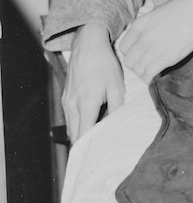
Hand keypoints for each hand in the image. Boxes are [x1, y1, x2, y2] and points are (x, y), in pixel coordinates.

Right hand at [62, 23, 124, 142]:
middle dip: (85, 146)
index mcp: (86, 104)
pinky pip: (70, 117)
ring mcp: (66, 101)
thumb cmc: (104, 64)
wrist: (88, 45)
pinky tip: (90, 123)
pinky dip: (78, 124)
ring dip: (81, 135)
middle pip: (75, 135)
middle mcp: (72, 106)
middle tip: (98, 153)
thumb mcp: (117, 85)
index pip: (84, 135)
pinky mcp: (65, 96)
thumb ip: (117, 108)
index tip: (98, 157)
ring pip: (71, 127)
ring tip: (95, 140)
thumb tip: (115, 124)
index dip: (89, 149)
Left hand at [119, 0, 192, 83]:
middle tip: (147, 64)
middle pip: (129, 62)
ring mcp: (154, 48)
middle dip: (137, 65)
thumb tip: (149, 33)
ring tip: (154, 70)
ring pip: (138, 70)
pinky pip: (150, 74)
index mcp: (139, 25)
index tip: (140, 55)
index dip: (132, 53)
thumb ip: (149, 25)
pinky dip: (152, 78)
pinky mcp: (168, 57)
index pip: (124, 48)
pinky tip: (159, 75)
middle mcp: (143, 38)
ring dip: (144, 73)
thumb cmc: (182, 5)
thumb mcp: (158, 12)